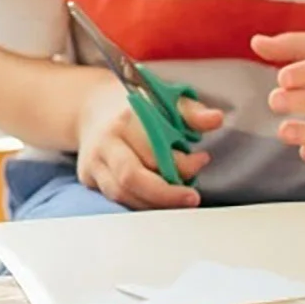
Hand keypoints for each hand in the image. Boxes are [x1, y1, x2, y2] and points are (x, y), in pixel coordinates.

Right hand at [75, 85, 221, 208]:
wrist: (94, 105)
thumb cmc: (138, 105)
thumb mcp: (166, 99)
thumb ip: (192, 112)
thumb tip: (216, 119)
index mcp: (126, 119)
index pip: (154, 149)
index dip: (181, 163)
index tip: (201, 160)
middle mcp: (105, 141)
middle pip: (132, 177)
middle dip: (166, 194)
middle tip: (192, 197)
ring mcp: (94, 161)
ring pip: (123, 194)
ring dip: (154, 203)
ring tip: (177, 199)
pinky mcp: (88, 177)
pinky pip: (115, 199)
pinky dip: (140, 204)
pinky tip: (158, 201)